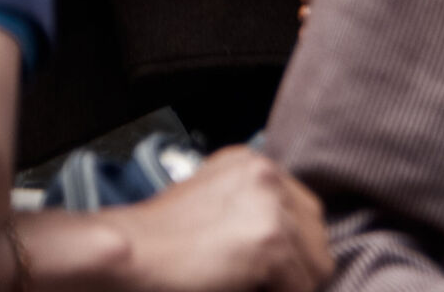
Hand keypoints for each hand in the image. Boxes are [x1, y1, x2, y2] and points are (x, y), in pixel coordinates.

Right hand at [112, 146, 329, 291]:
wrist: (125, 255)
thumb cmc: (157, 246)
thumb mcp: (211, 210)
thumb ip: (249, 217)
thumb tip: (290, 258)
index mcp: (251, 164)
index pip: (305, 214)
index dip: (295, 253)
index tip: (273, 277)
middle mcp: (266, 174)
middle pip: (318, 238)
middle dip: (298, 271)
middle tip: (263, 286)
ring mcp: (270, 206)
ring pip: (316, 268)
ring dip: (290, 287)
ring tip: (247, 288)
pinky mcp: (269, 243)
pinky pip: (301, 291)